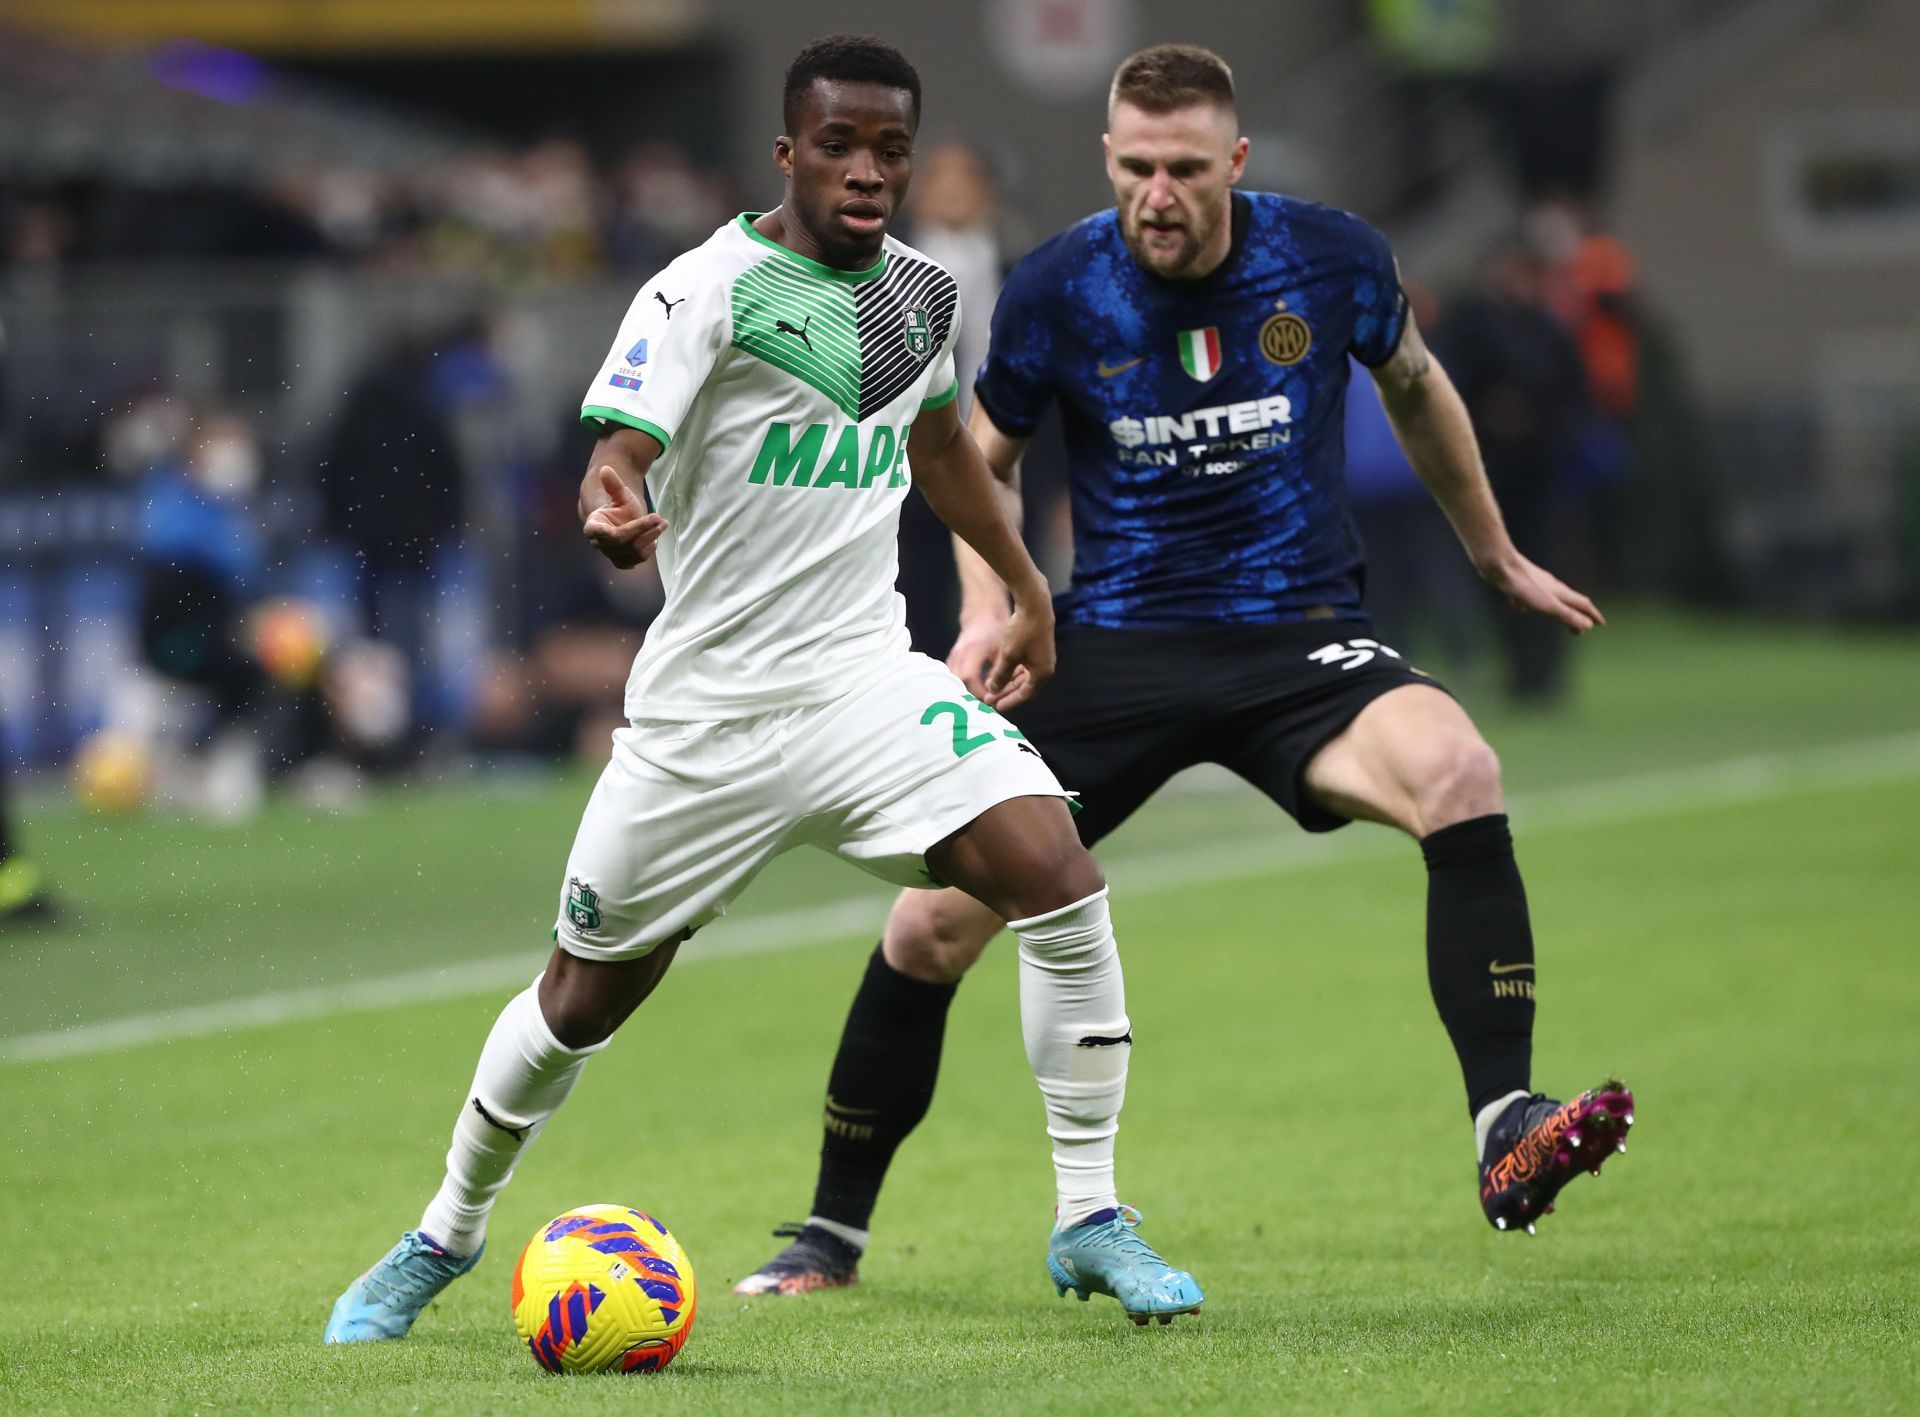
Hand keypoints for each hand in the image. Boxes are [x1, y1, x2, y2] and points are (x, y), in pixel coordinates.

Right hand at [582, 465, 666, 568]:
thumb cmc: (619, 507)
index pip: (595, 531)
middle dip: (641, 529)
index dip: (603, 532)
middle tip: (659, 518)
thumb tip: (605, 468)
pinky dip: (649, 549)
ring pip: (632, 551)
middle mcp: (600, 543)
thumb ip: (613, 484)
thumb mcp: (619, 494)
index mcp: (593, 525)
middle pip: (621, 540)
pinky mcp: (623, 562)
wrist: (621, 522)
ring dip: (650, 538)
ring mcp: (611, 555)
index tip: (615, 531)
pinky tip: (655, 538)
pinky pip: (638, 559)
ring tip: (663, 525)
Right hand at [945, 612, 1008, 698]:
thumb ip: (999, 669)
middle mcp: (958, 653)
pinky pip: (952, 676)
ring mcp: (953, 655)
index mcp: (972, 650)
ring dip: (963, 692)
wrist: (982, 610)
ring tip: (976, 702)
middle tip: (983, 706)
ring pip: (952, 680)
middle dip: (969, 697)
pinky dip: (959, 685)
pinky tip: (969, 693)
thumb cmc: (996, 627)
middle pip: (957, 682)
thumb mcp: (1003, 648)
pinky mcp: (952, 657)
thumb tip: (996, 692)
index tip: (990, 700)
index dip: (979, 692)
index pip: (969, 678)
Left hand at [980, 598, 1053, 710]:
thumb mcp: (1008, 656)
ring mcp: (1043, 658)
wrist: (1035, 606)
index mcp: (1042, 673)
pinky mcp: (1039, 649)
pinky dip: (1013, 671)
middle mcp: (1045, 668)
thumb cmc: (1022, 631)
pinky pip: (1025, 667)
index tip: (995, 707)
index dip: (1009, 701)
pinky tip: (1001, 672)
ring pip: (1024, 677)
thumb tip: (993, 690)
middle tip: (990, 699)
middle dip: (1007, 693)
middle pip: (1024, 687)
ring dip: (1009, 682)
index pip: (1024, 694)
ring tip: (993, 687)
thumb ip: (1000, 675)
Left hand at [1482, 551, 1604, 633]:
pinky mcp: (1518, 582)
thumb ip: (1567, 614)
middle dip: (1576, 616)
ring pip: (1548, 598)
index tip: (1601, 624)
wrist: (1500, 564)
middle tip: (1580, 629)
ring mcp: (1535, 582)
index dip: (1592, 615)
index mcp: (1560, 592)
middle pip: (1568, 602)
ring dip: (1555, 610)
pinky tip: (1518, 607)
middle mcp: (1551, 586)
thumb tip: (1588, 625)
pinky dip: (1529, 604)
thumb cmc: (1524, 586)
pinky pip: (1527, 595)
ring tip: (1553, 617)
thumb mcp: (1548, 605)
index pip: (1582, 605)